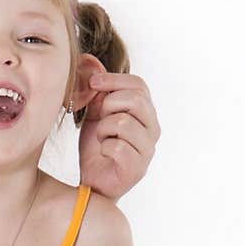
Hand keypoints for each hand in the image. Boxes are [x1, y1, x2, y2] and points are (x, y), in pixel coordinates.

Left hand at [77, 73, 159, 200]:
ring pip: (123, 122)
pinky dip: (103, 148)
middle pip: (135, 100)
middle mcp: (153, 130)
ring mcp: (148, 150)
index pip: (139, 85)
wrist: (92, 181)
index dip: (114, 79)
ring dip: (103, 129)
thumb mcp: (95, 114)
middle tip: (99, 119)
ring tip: (102, 139)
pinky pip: (117, 147)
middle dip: (108, 105)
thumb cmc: (96, 148)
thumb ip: (98, 93)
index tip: (92, 83)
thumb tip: (91, 64)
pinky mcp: (138, 169)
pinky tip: (104, 154)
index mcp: (146, 113)